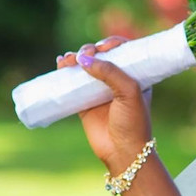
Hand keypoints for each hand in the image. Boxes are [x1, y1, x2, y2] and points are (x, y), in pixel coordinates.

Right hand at [55, 35, 153, 171]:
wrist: (122, 151)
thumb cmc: (133, 122)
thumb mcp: (129, 92)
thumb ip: (110, 72)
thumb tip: (84, 59)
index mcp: (134, 76)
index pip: (122, 51)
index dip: (111, 43)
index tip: (104, 47)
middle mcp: (116, 81)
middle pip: (100, 56)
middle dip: (90, 50)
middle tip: (85, 54)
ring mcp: (99, 91)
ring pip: (85, 66)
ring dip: (75, 57)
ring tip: (69, 59)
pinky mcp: (84, 103)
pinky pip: (72, 83)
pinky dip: (65, 70)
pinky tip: (61, 63)